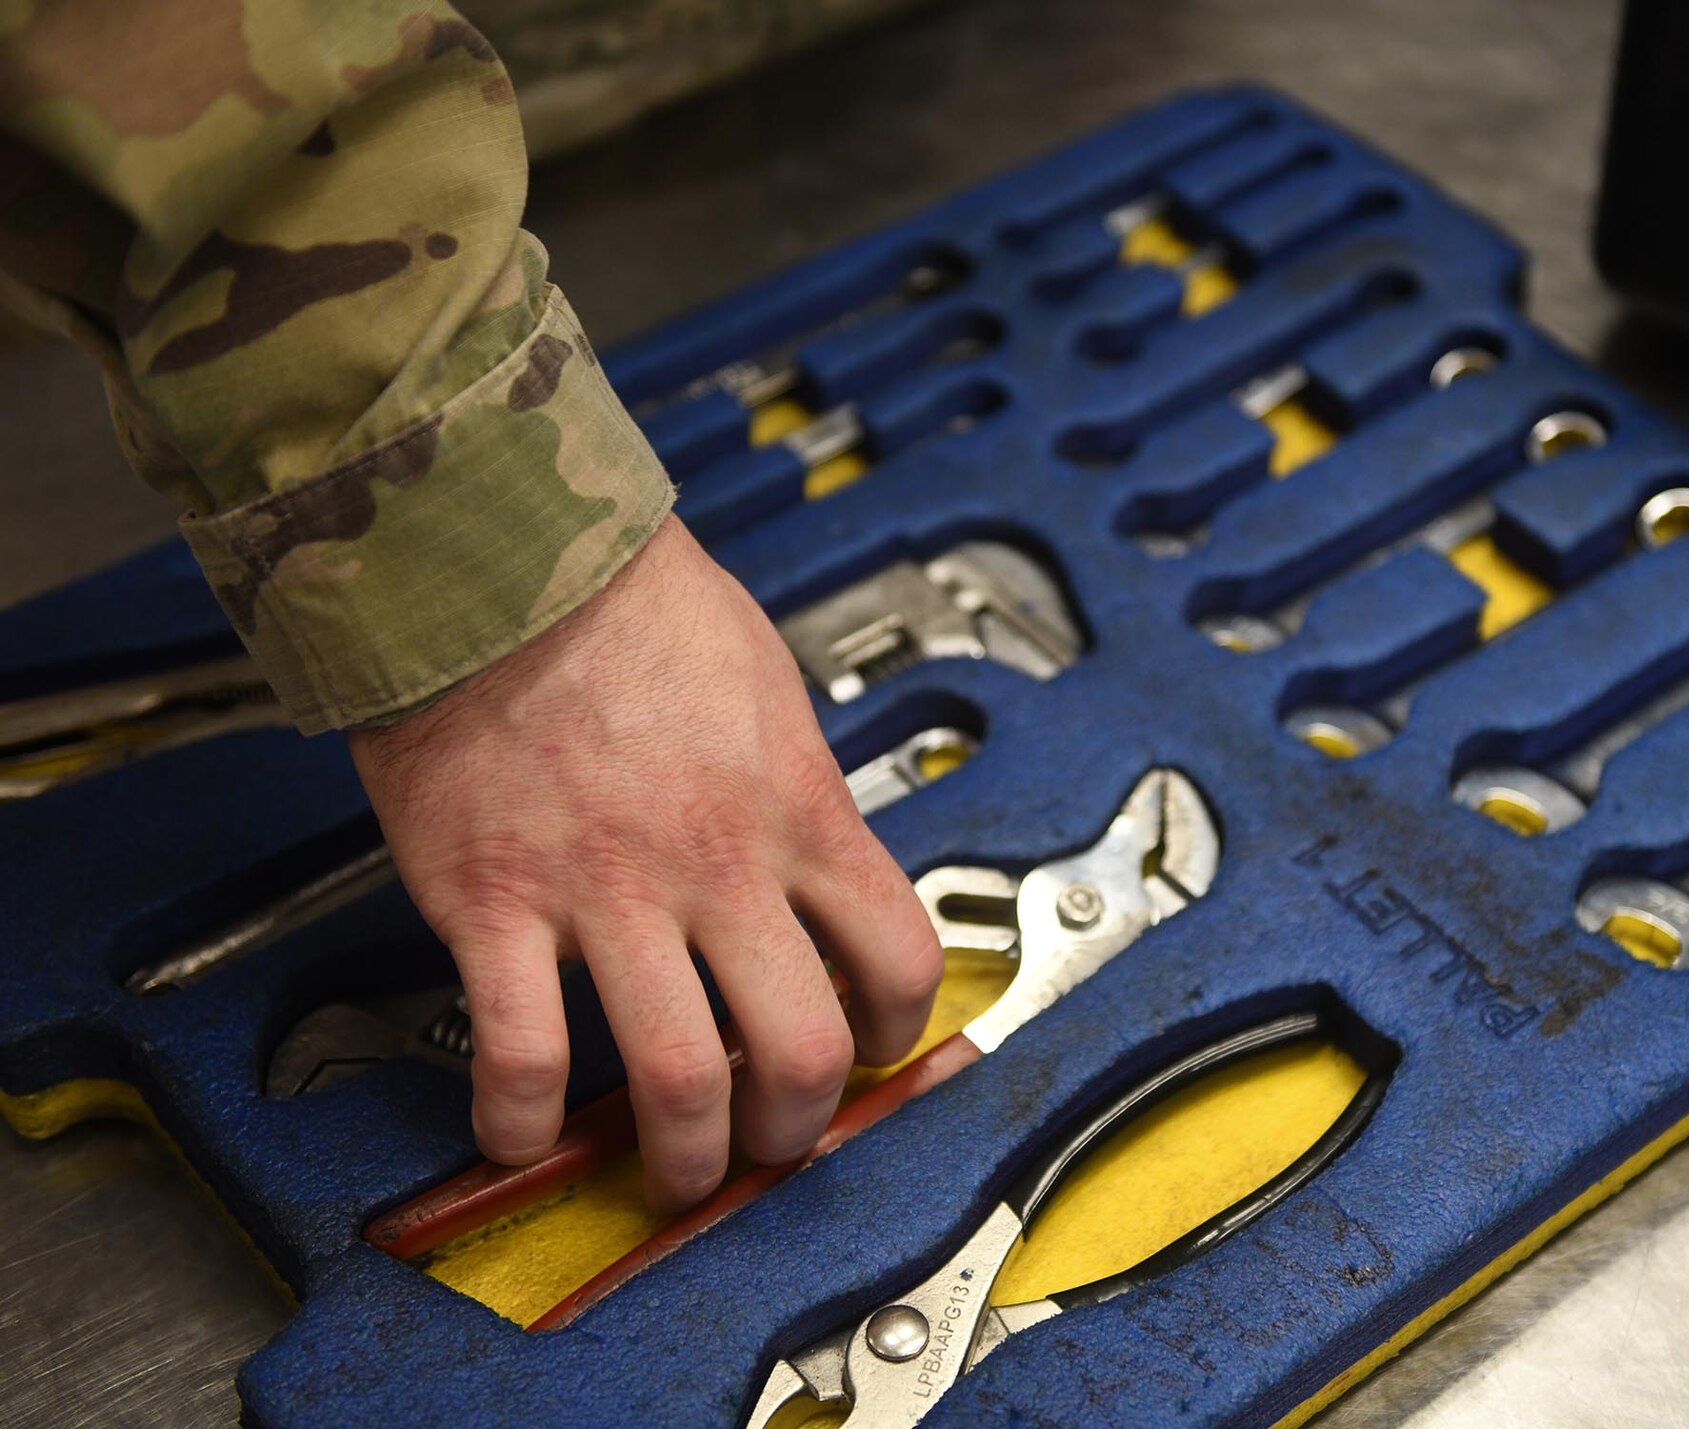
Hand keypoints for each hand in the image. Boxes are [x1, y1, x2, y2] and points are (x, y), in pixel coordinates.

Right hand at [348, 517, 943, 1211]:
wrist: (493, 556)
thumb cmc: (628, 599)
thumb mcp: (765, 679)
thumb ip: (795, 781)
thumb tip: (812, 846)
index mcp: (796, 806)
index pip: (897, 955)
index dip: (897, 1029)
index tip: (870, 1046)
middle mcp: (716, 864)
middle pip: (800, 1050)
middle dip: (795, 1127)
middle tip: (771, 1139)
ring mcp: (605, 892)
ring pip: (675, 1080)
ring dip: (683, 1156)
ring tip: (672, 1170)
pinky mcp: (496, 903)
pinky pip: (519, 1052)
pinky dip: (520, 1121)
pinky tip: (519, 1133)